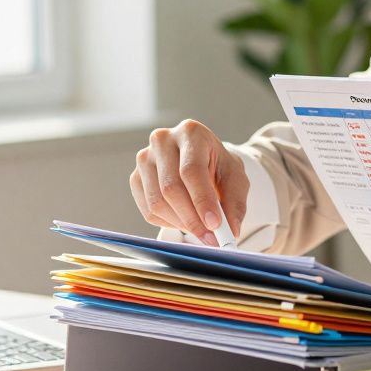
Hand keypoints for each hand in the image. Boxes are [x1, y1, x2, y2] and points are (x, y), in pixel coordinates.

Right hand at [129, 120, 247, 245]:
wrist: (202, 162)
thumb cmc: (218, 167)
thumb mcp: (235, 179)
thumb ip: (234, 203)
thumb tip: (230, 230)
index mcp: (191, 133)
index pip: (191, 170)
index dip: (202, 200)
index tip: (214, 224)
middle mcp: (162, 140)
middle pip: (170, 188)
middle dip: (192, 219)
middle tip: (210, 238)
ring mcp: (145, 159)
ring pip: (157, 202)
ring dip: (181, 224)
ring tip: (201, 231)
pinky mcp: (135, 178)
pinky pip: (148, 211)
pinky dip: (169, 223)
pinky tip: (185, 220)